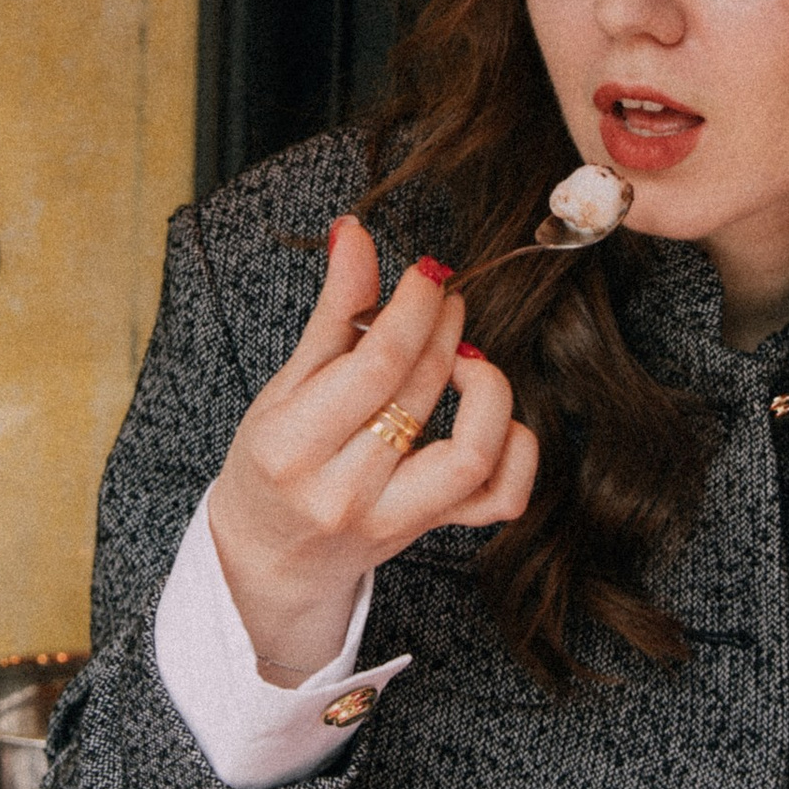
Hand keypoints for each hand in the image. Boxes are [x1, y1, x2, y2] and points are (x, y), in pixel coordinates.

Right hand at [203, 215, 536, 680]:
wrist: (271, 555)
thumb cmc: (272, 462)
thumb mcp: (285, 386)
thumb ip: (331, 312)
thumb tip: (354, 232)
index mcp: (292, 447)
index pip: (376, 365)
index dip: (413, 307)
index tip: (426, 273)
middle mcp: (345, 491)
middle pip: (421, 391)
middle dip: (443, 326)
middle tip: (441, 296)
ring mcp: (393, 519)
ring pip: (472, 451)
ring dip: (485, 387)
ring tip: (463, 358)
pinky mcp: (431, 531)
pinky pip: (499, 497)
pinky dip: (518, 450)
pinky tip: (496, 416)